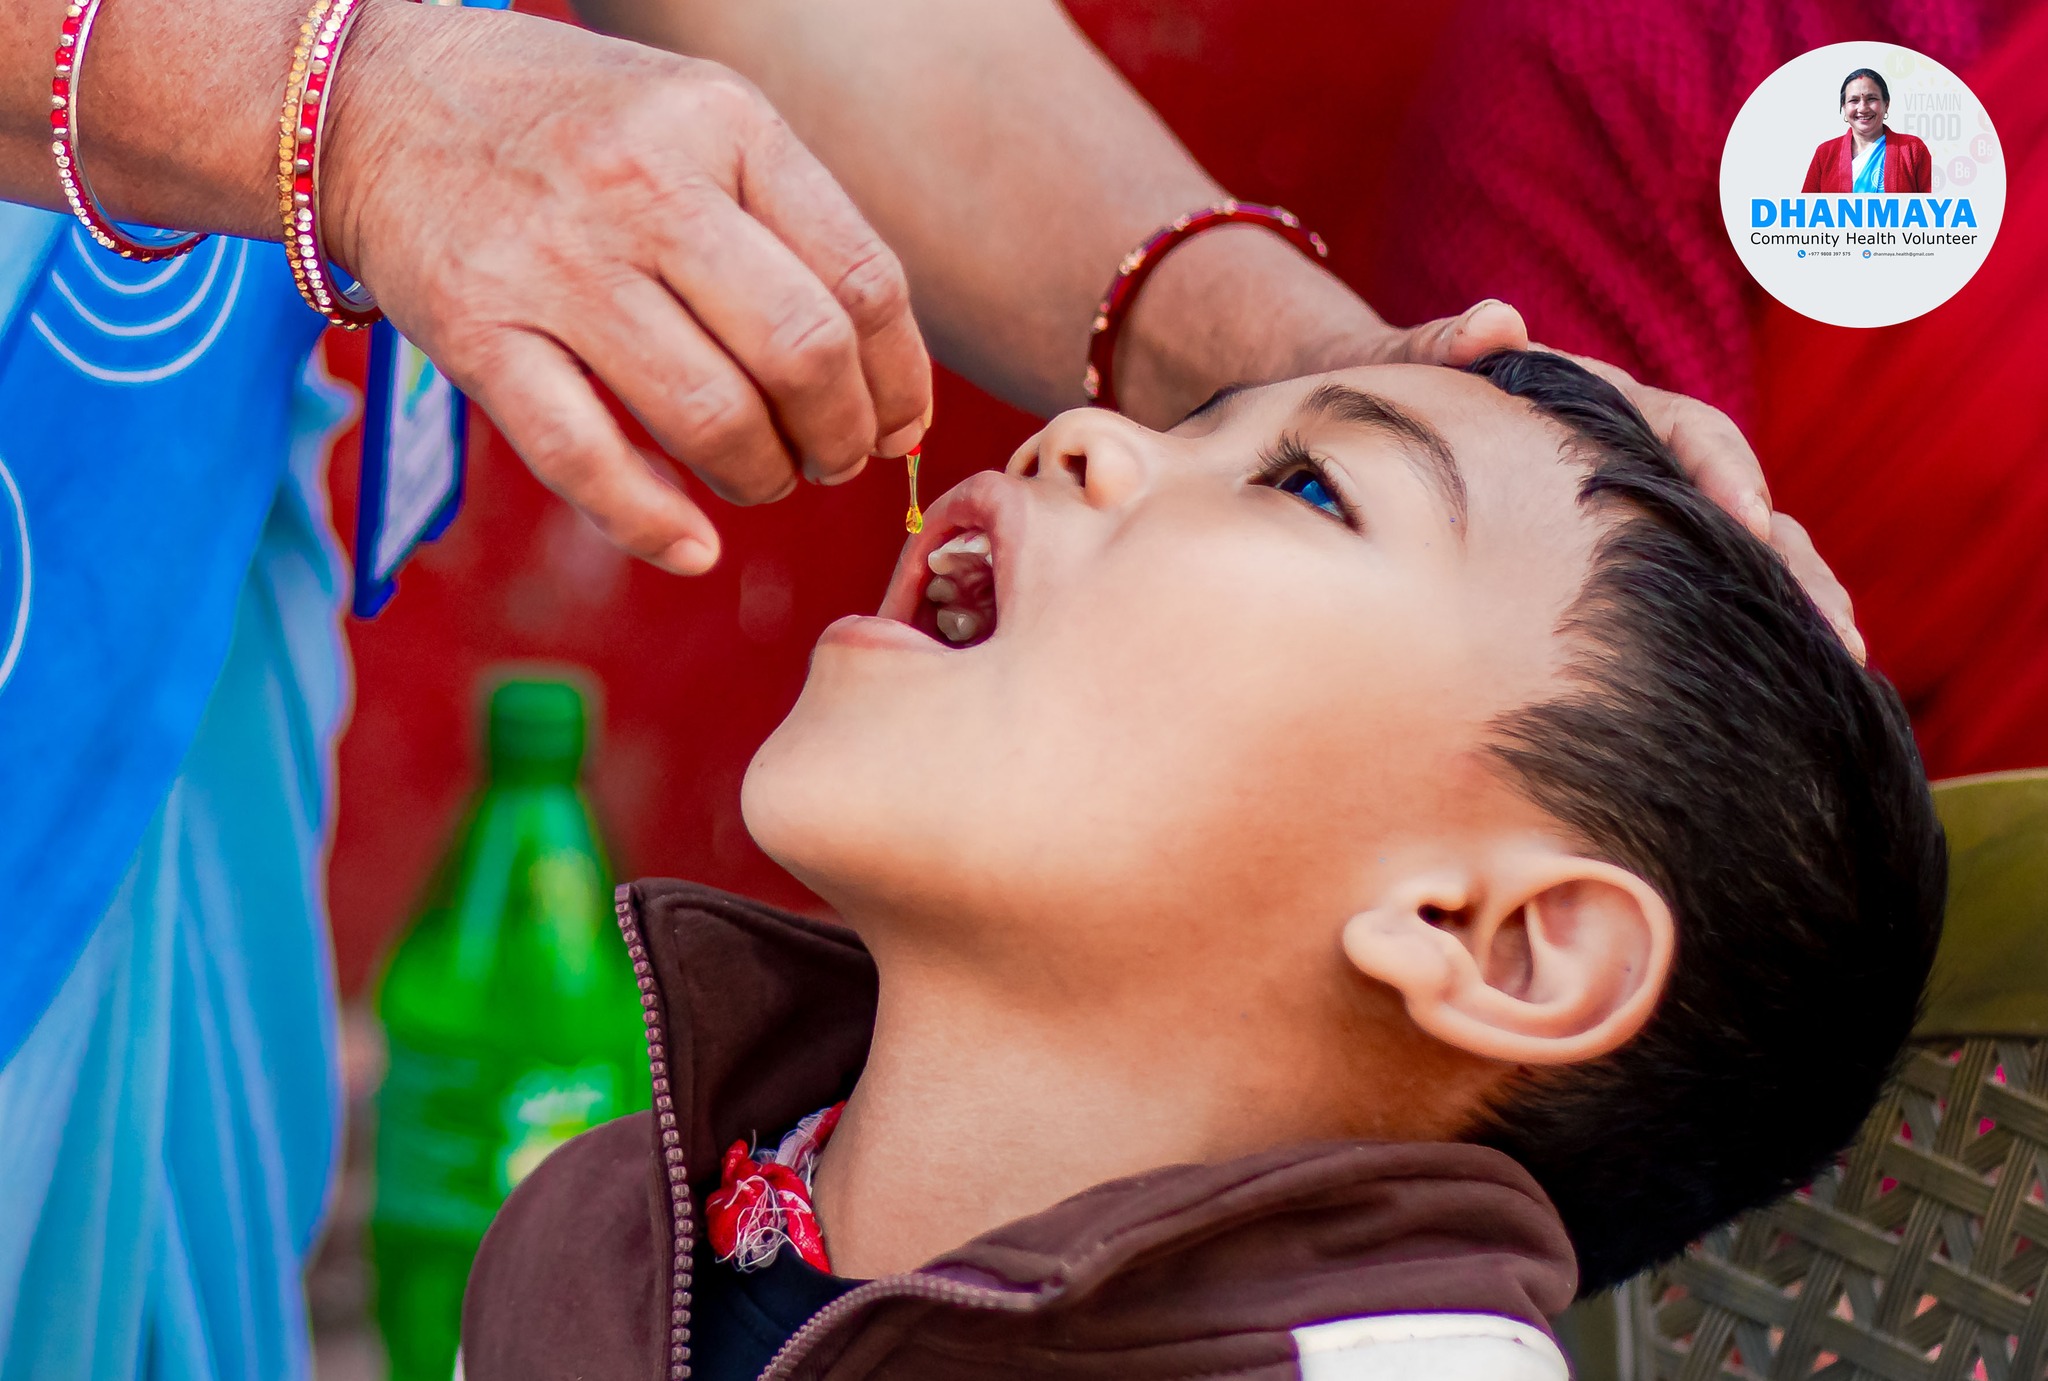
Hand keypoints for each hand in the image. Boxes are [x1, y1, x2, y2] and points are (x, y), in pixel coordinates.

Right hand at [324, 3, 931, 573]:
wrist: (376, 100)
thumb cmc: (571, 128)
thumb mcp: (698, 122)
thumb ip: (791, 224)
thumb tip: (884, 380)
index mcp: (726, 125)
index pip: (863, 281)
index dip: (899, 380)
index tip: (896, 425)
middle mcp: (647, 185)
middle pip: (802, 352)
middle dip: (841, 437)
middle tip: (832, 460)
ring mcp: (557, 261)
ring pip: (710, 414)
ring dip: (760, 477)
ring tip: (761, 478)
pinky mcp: (477, 331)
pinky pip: (583, 457)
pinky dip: (651, 524)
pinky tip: (691, 548)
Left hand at [1369, 300, 1864, 662]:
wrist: (1370, 407)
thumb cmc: (1390, 387)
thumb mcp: (1406, 362)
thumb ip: (1441, 341)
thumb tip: (1495, 320)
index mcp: (1599, 403)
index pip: (1687, 430)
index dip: (1724, 473)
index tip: (1751, 522)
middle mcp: (1635, 449)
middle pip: (1737, 498)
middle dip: (1792, 561)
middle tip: (1839, 631)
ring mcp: (1635, 502)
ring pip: (1735, 549)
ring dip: (1790, 600)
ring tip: (1842, 666)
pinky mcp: (1623, 551)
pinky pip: (1696, 584)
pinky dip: (1741, 624)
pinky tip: (1780, 683)